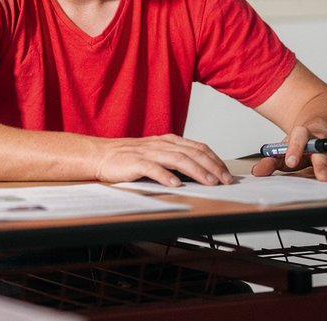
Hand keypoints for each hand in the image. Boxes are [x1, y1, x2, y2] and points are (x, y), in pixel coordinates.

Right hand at [95, 134, 233, 186]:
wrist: (100, 155)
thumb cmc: (128, 158)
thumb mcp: (156, 154)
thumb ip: (175, 160)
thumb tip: (199, 172)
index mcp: (168, 141)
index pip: (198, 148)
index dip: (215, 160)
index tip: (226, 173)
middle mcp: (161, 144)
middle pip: (192, 153)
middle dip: (212, 166)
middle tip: (225, 180)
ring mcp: (148, 153)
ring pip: (178, 159)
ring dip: (197, 171)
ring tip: (209, 182)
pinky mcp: (135, 163)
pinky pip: (153, 168)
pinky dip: (166, 176)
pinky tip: (177, 184)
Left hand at [251, 126, 326, 180]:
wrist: (325, 127)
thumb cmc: (304, 145)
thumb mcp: (286, 150)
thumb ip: (271, 161)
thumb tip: (257, 172)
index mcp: (303, 135)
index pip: (299, 136)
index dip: (295, 148)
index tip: (291, 162)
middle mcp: (321, 139)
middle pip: (321, 149)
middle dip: (322, 164)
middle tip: (321, 177)